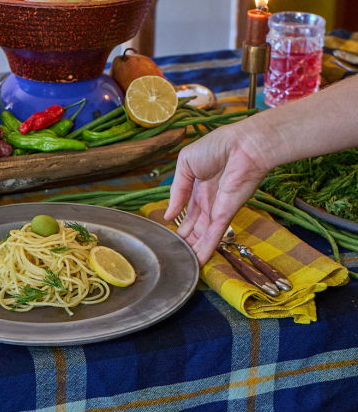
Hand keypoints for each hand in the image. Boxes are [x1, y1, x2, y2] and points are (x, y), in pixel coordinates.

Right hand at [163, 122, 272, 264]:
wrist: (244, 144)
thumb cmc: (217, 146)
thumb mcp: (185, 163)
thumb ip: (176, 190)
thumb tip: (168, 215)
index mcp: (199, 188)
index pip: (188, 213)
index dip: (180, 227)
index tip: (171, 240)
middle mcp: (209, 202)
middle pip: (196, 229)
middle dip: (187, 243)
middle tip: (176, 258)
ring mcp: (218, 210)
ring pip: (203, 236)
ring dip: (194, 251)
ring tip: (183, 267)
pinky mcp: (226, 214)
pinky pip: (214, 235)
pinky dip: (206, 249)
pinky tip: (198, 263)